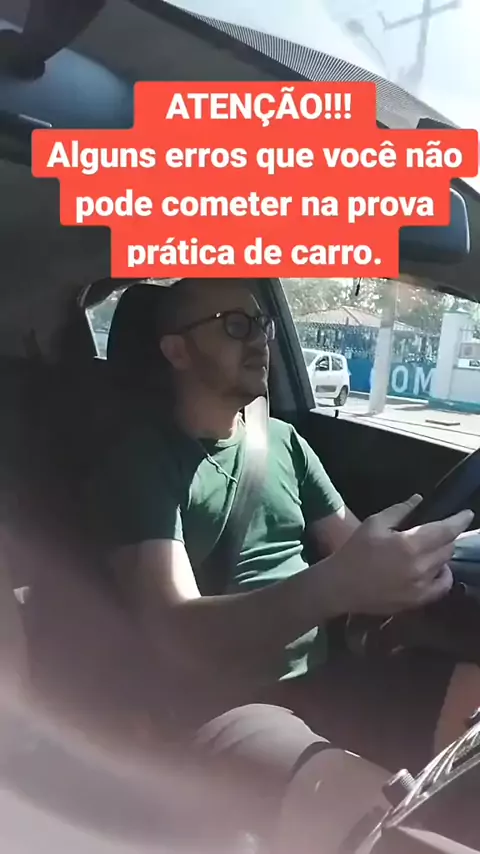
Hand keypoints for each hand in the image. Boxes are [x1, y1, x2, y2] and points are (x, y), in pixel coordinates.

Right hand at [323, 495, 473, 615]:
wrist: (341, 586)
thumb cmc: (355, 551)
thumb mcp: (374, 523)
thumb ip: (400, 510)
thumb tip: (418, 500)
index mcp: (410, 545)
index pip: (445, 531)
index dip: (459, 520)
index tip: (467, 514)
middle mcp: (421, 567)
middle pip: (448, 548)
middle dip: (447, 536)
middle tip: (439, 530)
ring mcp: (421, 586)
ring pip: (445, 565)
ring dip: (443, 554)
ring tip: (432, 548)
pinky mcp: (417, 601)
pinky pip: (442, 587)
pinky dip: (443, 575)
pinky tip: (436, 569)